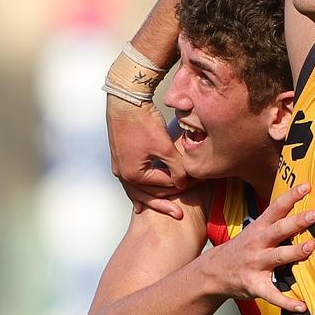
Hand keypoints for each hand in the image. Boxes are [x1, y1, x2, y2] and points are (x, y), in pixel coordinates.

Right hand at [106, 97, 188, 217]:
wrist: (125, 100)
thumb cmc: (143, 121)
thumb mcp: (164, 146)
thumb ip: (176, 167)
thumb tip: (185, 183)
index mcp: (133, 175)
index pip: (162, 187)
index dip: (180, 188)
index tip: (196, 191)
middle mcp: (123, 175)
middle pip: (148, 195)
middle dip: (164, 203)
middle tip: (180, 215)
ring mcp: (119, 168)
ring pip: (137, 191)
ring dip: (151, 200)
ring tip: (162, 212)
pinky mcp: (119, 159)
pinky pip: (131, 182)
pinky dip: (139, 191)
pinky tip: (140, 203)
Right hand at [207, 183, 314, 311]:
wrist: (213, 273)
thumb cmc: (241, 250)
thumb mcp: (254, 231)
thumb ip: (275, 222)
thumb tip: (303, 209)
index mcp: (258, 229)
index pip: (275, 208)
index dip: (291, 196)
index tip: (307, 186)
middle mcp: (257, 244)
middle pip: (278, 230)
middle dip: (296, 222)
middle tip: (314, 214)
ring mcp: (255, 265)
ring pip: (277, 257)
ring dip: (294, 252)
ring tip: (310, 248)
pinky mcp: (255, 285)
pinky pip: (272, 294)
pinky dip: (287, 302)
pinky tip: (301, 306)